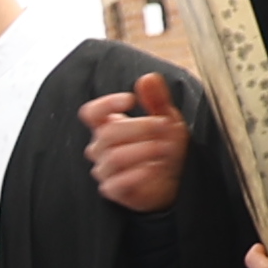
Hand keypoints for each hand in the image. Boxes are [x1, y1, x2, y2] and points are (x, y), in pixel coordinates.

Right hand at [82, 72, 188, 213]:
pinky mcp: (112, 190)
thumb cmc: (167, 148)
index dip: (106, 104)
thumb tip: (148, 78)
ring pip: (114, 157)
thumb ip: (157, 99)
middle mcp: (100, 148)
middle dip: (141, 127)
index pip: (91, 113)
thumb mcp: (167, 119)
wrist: (176, 181)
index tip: (130, 100)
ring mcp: (104, 170)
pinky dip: (139, 174)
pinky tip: (155, 168)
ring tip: (166, 148)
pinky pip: (118, 182)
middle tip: (165, 126)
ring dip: (144, 150)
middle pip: (108, 133)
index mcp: (107, 127)